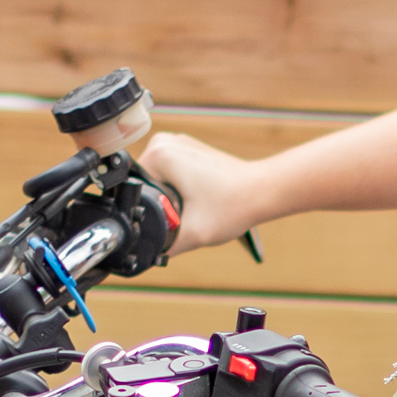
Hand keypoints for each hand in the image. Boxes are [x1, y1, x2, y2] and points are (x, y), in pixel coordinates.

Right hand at [144, 132, 275, 252]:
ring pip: (157, 182)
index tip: (171, 221)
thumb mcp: (191, 234)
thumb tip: (143, 255)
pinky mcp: (188, 150)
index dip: (147, 212)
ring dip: (170, 199)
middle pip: (144, 185)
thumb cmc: (233, 206)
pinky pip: (171, 176)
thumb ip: (162, 247)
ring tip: (196, 206)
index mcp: (158, 153)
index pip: (133, 189)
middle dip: (160, 206)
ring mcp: (177, 143)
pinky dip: (179, 191)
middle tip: (187, 216)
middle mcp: (165, 141)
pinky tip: (198, 199)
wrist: (263, 191)